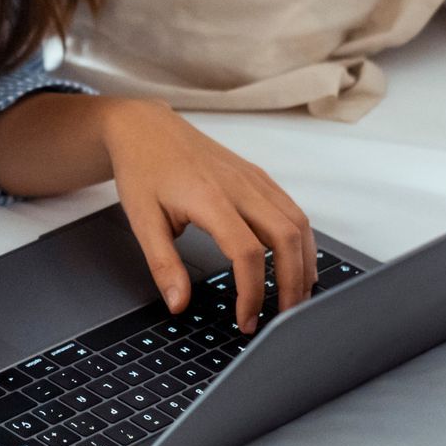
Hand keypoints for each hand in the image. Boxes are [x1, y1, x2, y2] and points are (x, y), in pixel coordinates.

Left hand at [103, 101, 318, 335]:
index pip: (247, 253)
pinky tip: (296, 262)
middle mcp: (240, 185)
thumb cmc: (142, 168)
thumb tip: (178, 304)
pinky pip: (291, 209)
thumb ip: (162, 264)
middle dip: (292, 283)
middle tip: (283, 317)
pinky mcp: (257, 175)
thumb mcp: (141, 220)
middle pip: (286, 238)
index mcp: (209, 198)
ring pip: (297, 223)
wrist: (145, 126)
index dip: (251, 292)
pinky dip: (301, 240)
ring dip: (304, 263)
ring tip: (297, 297)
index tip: (245, 320)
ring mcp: (253, 178)